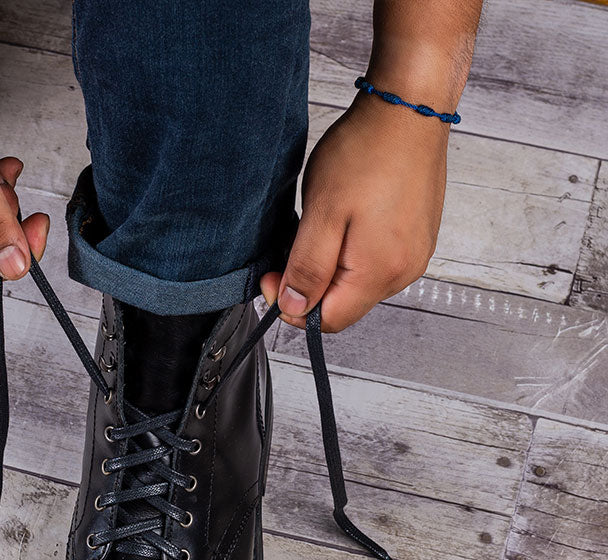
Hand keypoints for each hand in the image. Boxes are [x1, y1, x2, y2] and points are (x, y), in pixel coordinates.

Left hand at [261, 92, 449, 331]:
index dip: (292, 307)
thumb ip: (307, 269)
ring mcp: (414, 255)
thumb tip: (294, 309)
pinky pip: (374, 264)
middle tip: (289, 247)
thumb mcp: (321, 214)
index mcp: (381, 272)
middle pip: (343, 305)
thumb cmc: (367, 152)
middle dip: (309, 287)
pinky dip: (350, 254)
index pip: (329, 321)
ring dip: (329, 268)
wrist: (409, 107)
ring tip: (320, 228)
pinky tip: (343, 222)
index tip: (273, 276)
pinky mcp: (416, 238)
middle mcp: (404, 271)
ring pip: (356, 285)